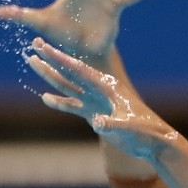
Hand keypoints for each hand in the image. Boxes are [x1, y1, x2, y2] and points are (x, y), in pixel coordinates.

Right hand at [23, 37, 173, 162]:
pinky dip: (60, 102)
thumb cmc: (145, 132)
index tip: (44, 46)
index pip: (79, 69)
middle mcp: (99, 90)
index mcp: (108, 86)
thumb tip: (97, 123)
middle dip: (52, 59)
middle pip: (70, 72)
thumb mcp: (129, 127)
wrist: (153, 143)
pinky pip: (73, 106)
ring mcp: (96, 102)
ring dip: (51, 76)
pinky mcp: (95, 114)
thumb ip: (112, 124)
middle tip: (35, 44)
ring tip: (33, 62)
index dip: (60, 58)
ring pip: (68, 86)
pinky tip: (45, 98)